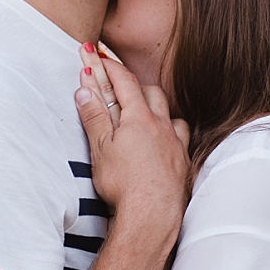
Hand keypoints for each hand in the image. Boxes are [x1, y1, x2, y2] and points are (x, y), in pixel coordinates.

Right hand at [74, 45, 187, 232]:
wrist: (152, 216)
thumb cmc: (123, 183)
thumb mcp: (100, 147)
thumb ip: (94, 116)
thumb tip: (85, 88)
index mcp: (139, 118)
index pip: (123, 81)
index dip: (109, 65)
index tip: (95, 53)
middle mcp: (162, 126)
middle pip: (151, 92)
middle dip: (132, 84)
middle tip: (116, 84)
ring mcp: (176, 144)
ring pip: (170, 114)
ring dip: (156, 108)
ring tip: (143, 113)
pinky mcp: (183, 163)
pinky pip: (181, 137)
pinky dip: (171, 132)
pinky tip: (164, 142)